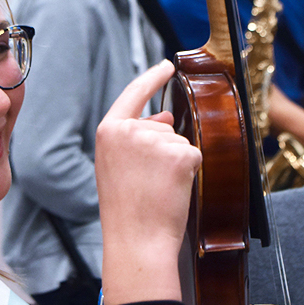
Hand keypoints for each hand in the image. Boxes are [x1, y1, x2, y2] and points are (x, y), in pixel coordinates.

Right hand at [95, 61, 201, 267]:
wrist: (136, 239)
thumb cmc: (126, 210)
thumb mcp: (119, 167)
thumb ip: (136, 138)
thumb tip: (165, 117)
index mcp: (109, 131)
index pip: (134, 93)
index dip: (152, 78)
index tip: (167, 65)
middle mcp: (130, 129)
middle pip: (164, 128)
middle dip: (165, 152)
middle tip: (147, 185)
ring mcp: (156, 140)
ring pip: (180, 143)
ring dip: (176, 165)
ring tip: (156, 190)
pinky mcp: (180, 154)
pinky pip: (194, 155)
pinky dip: (189, 173)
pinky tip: (171, 190)